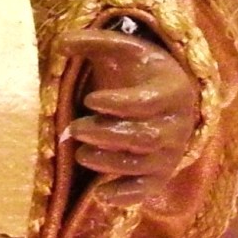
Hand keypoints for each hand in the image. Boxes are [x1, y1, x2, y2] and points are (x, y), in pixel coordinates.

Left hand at [61, 14, 200, 193]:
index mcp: (172, 91)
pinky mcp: (162, 175)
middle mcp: (177, 126)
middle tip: (74, 128)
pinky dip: (125, 196)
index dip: (118, 103)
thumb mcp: (124, 50)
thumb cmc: (141, 72)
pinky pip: (147, 190)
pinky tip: (100, 193)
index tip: (90, 99)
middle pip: (143, 137)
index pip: (148, 103)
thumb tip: (60, 42)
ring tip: (79, 154)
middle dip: (106, 135)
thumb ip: (95, 41)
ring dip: (108, 163)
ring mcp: (171, 153)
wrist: (171, 97)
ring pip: (142, 165)